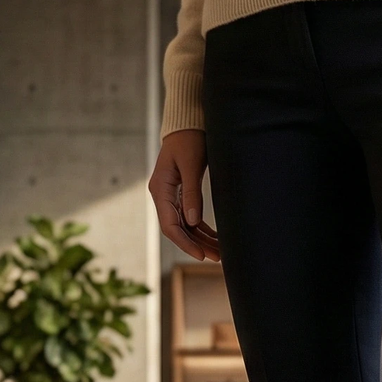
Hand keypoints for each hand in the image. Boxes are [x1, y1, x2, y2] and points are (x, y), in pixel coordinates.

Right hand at [149, 129, 220, 261]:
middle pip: (178, 229)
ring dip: (202, 240)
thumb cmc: (189, 139)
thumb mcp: (191, 165)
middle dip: (197, 245)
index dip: (185, 243)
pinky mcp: (182, 194)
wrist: (187, 123)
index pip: (170, 225)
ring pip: (186, 226)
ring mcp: (172, 196)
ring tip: (221, 253)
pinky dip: (203, 229)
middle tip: (218, 258)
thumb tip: (192, 221)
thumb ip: (192, 193)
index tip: (201, 256)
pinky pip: (191, 217)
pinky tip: (216, 239)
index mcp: (160, 190)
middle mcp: (163, 196)